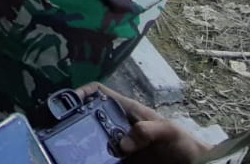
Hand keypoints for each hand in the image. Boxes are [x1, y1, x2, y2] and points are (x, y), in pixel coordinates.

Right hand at [76, 84, 209, 163]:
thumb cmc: (185, 145)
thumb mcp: (170, 132)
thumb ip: (149, 131)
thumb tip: (123, 144)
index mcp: (128, 111)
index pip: (99, 93)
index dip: (82, 92)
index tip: (68, 102)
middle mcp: (119, 126)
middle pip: (90, 117)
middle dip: (75, 120)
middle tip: (63, 130)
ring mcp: (118, 145)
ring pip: (92, 140)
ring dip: (82, 143)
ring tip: (70, 148)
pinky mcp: (121, 162)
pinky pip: (101, 158)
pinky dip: (92, 158)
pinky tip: (85, 159)